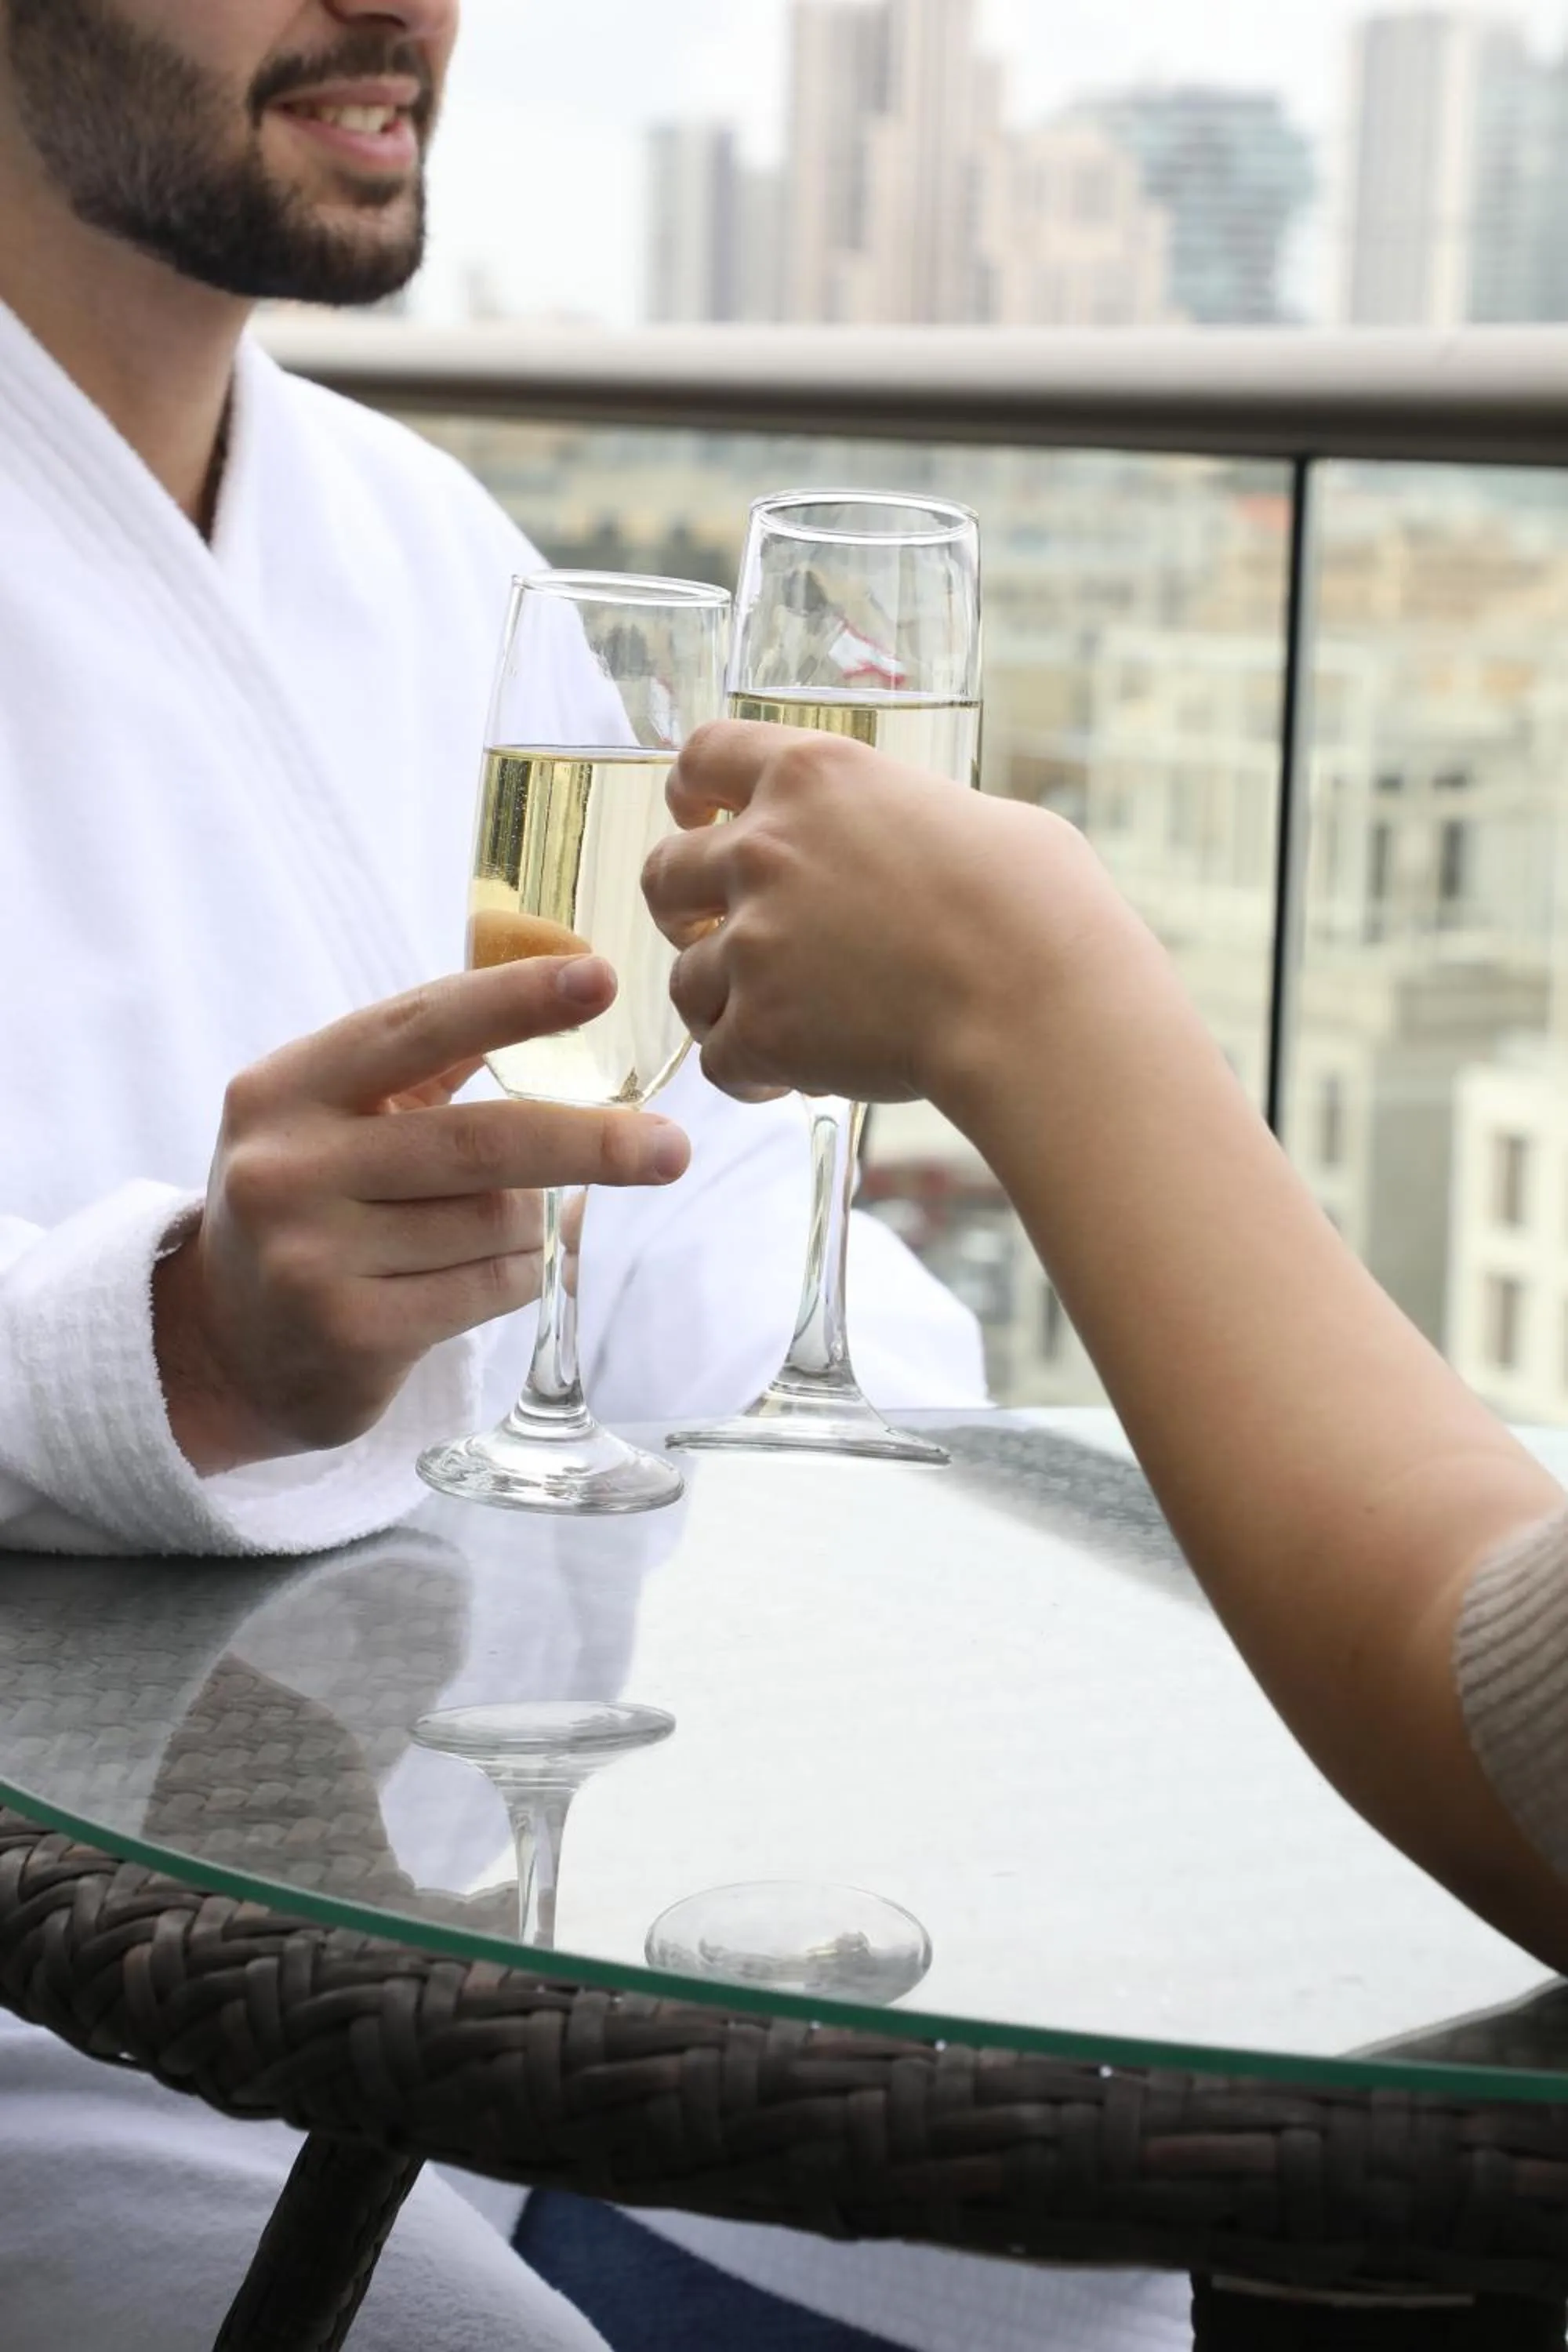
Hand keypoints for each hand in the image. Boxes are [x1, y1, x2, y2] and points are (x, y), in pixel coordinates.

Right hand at [153, 956, 689, 1473]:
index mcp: (288, 1087)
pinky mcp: (350, 1330)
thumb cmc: (310, 1204)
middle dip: (591, 1143)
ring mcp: (313, 1254)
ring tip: (504, 1233)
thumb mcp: (334, 1115)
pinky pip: (489, 1289)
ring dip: (533, 1228)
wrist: (223, 1345)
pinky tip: (489, 1276)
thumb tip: (557, 985)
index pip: (418, 1027)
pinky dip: (517, 1276)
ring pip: (495, 1225)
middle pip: (480, 1142)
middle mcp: (291, 1165)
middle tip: (670, 1149)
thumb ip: (427, 1058)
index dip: (514, 1001)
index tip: (598, 978)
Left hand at [641, 721, 1112, 1108]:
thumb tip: (898, 844)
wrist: (1034, 1000)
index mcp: (814, 776)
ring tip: (778, 1026)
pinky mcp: (759, 1027)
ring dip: (722, 1003)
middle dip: (683, 910)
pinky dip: (746, 1074)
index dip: (690, 793)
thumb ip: (894, 821)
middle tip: (722, 937)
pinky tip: (787, 1080)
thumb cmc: (1036, 906)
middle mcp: (765, 848)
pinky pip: (716, 1058)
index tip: (696, 817)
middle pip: (663, 872)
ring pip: (685, 979)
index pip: (704, 754)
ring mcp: (753, 941)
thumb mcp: (967, 815)